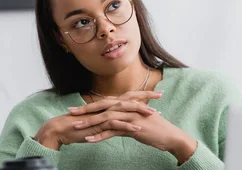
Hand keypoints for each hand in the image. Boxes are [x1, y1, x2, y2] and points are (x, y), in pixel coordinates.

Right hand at [34, 96, 157, 149]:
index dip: (144, 95)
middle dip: (147, 97)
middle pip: (131, 98)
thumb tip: (121, 118)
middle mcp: (108, 105)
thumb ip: (110, 118)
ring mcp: (104, 113)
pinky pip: (116, 123)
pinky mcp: (99, 123)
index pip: (130, 97)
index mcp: (109, 104)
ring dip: (140, 112)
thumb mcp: (99, 120)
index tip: (158, 94)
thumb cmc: (81, 125)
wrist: (63, 128)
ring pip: (125, 110)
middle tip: (161, 96)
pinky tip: (138, 128)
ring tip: (154, 114)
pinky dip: (128, 125)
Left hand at [69, 91, 197, 163]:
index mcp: (129, 103)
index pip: (105, 102)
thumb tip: (116, 120)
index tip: (77, 108)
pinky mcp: (132, 127)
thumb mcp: (139, 120)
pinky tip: (89, 139)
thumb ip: (127, 117)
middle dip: (85, 110)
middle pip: (102, 106)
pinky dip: (100, 135)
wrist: (170, 136)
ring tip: (76, 127)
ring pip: (105, 118)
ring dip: (89, 123)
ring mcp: (130, 116)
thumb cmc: (156, 129)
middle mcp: (128, 106)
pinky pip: (112, 131)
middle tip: (70, 113)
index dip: (90, 105)